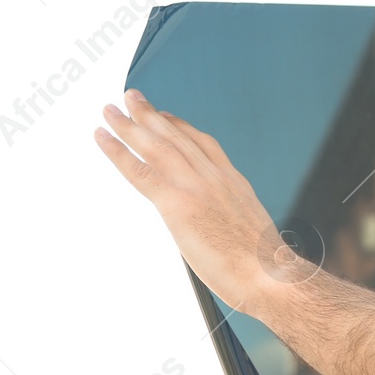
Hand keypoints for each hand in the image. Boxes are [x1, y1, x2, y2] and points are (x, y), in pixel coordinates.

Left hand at [94, 89, 308, 315]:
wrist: (271, 275)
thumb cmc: (267, 269)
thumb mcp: (254, 235)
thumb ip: (233, 224)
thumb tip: (224, 236)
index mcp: (235, 184)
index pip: (204, 145)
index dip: (181, 127)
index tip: (166, 116)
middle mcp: (215, 177)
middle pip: (177, 136)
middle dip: (151, 115)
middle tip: (131, 99)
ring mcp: (195, 187)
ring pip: (156, 145)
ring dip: (129, 124)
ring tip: (110, 110)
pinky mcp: (177, 203)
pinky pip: (140, 170)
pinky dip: (117, 150)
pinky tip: (103, 137)